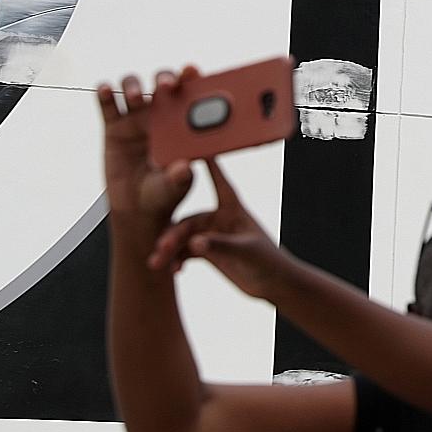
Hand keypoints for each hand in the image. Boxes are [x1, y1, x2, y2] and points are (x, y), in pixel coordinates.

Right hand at [98, 68, 199, 222]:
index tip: (191, 70)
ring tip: (134, 97)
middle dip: (163, 77)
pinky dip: (104, 94)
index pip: (189, 93)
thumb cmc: (165, 193)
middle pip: (160, 82)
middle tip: (164, 85)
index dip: (191, 78)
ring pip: (132, 87)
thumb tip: (185, 168)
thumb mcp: (175, 187)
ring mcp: (136, 119)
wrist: (137, 208)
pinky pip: (107, 105)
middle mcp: (160, 115)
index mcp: (183, 123)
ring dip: (133, 84)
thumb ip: (181, 178)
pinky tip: (104, 89)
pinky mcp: (113, 128)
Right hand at [150, 159, 285, 299]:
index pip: (219, 182)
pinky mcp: (208, 251)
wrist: (274, 284)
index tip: (192, 146)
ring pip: (182, 238)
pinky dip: (176, 260)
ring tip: (157, 264)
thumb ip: (220, 245)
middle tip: (161, 248)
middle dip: (173, 234)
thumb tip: (194, 242)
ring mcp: (212, 235)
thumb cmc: (269, 262)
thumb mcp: (245, 252)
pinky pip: (184, 252)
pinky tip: (173, 271)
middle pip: (189, 220)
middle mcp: (220, 218)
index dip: (207, 165)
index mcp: (234, 209)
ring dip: (169, 250)